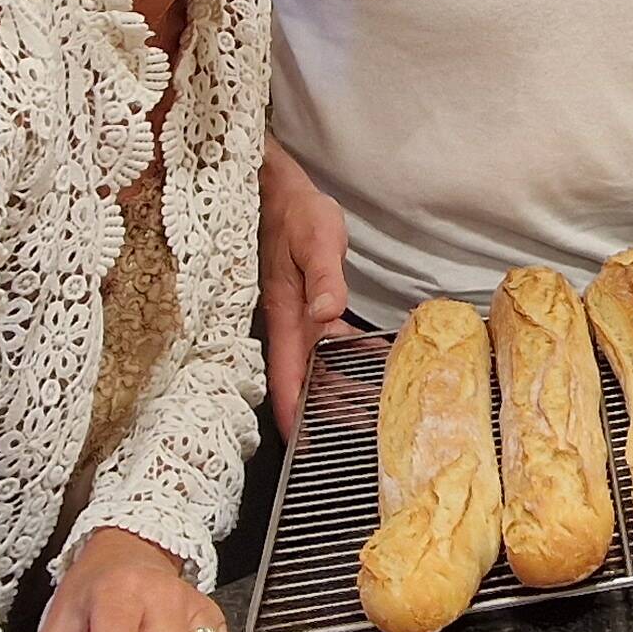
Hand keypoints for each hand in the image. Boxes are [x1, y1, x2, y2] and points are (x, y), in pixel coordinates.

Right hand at [258, 138, 347, 440]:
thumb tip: (327, 313)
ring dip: (327, 384)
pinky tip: (356, 359)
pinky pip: (314, 340)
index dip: (291, 410)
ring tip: (358, 407)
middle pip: (297, 376)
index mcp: (285, 312)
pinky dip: (333, 356)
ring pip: (306, 361)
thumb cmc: (296, 210)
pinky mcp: (297, 302)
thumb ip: (324, 275)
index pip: (285, 373)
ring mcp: (288, 312)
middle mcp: (283, 319)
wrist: (274, 187)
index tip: (302, 443)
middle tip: (345, 434)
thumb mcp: (316, 237)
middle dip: (315, 408)